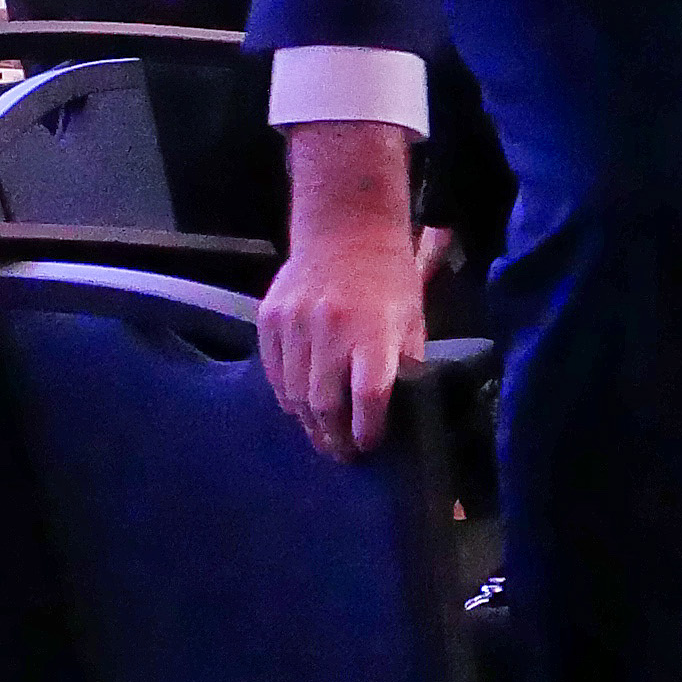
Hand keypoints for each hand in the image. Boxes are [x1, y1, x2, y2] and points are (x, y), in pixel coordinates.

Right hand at [263, 123, 429, 458]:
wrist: (345, 228)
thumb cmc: (388, 279)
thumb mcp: (412, 320)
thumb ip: (403, 366)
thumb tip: (398, 414)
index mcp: (373, 331)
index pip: (368, 396)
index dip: (367, 430)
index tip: (368, 445)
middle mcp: (330, 328)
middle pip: (324, 403)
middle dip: (333, 437)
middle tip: (342, 453)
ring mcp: (294, 323)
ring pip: (294, 394)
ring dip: (308, 422)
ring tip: (321, 434)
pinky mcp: (269, 318)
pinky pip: (273, 373)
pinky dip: (286, 394)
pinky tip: (301, 403)